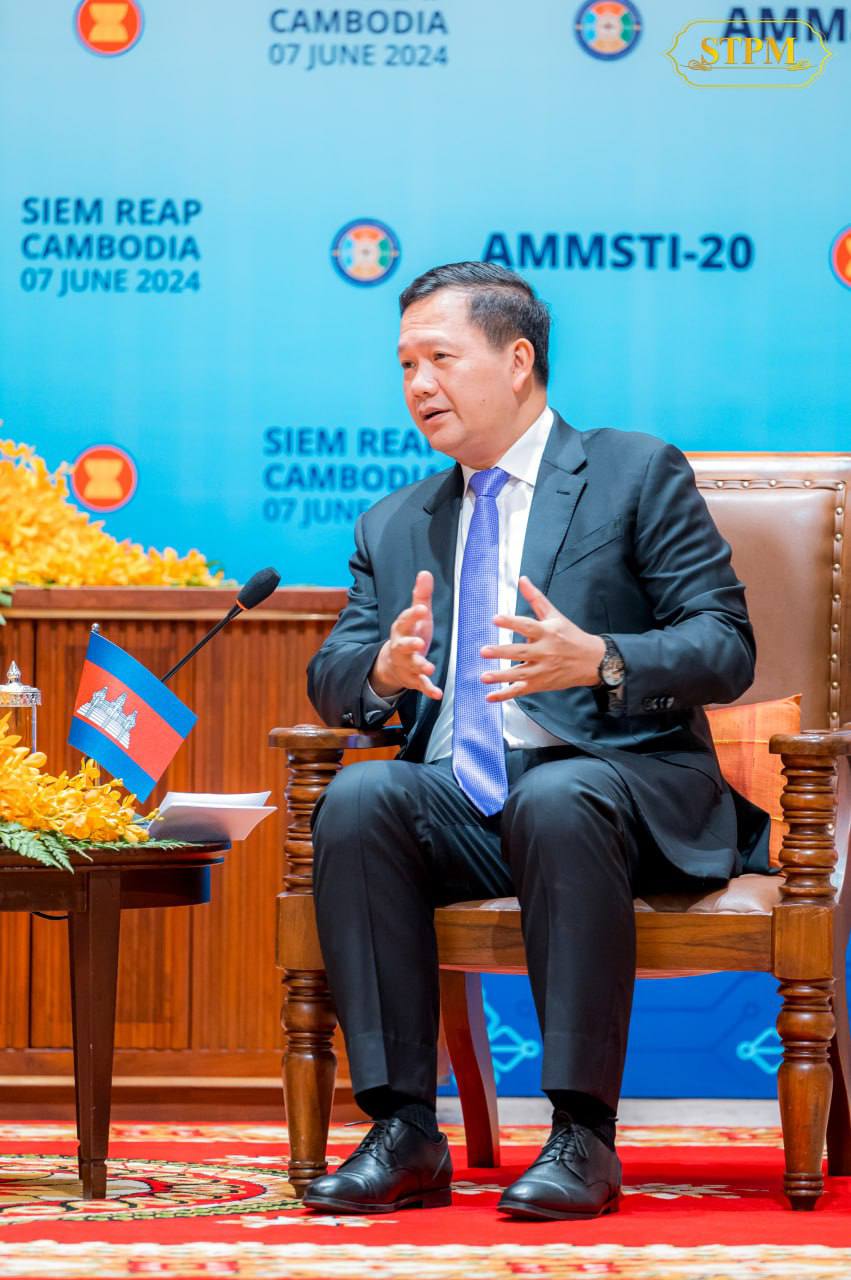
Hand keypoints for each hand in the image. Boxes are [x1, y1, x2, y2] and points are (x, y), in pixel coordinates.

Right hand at [370, 570, 442, 700]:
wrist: (393, 664)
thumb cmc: (410, 635)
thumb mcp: (417, 616)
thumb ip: (421, 596)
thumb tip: (425, 573)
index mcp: (402, 629)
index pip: (405, 620)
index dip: (413, 615)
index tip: (422, 609)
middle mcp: (402, 647)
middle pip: (403, 645)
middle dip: (410, 644)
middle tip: (419, 642)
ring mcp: (407, 664)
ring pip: (412, 666)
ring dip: (420, 666)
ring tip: (429, 668)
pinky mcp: (413, 679)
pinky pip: (420, 686)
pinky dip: (428, 690)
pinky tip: (438, 693)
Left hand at [480, 576, 604, 702]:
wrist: (593, 661)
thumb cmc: (571, 636)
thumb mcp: (555, 615)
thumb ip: (536, 599)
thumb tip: (522, 579)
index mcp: (547, 633)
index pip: (527, 626)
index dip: (511, 622)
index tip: (496, 618)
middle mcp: (544, 652)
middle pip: (520, 652)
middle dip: (501, 652)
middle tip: (484, 651)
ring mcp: (542, 670)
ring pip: (519, 674)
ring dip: (500, 676)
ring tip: (484, 676)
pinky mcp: (540, 684)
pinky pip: (520, 691)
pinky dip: (505, 695)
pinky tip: (490, 696)